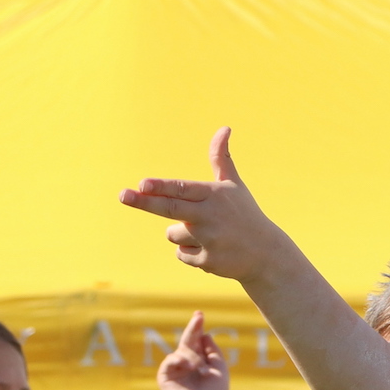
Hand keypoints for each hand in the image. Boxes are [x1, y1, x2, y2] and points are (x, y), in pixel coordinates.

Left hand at [119, 130, 285, 284]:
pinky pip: (181, 254)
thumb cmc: (245, 214)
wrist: (266, 254)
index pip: (181, 189)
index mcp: (213, 195)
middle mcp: (209, 216)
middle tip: (123, 195)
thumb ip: (222, 159)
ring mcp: (208, 239)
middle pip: (169, 209)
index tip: (142, 184)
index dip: (161, 186)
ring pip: (173, 234)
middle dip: (144, 202)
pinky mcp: (207, 261)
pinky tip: (211, 250)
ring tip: (209, 235)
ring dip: (183, 234)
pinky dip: (191, 253)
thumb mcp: (234, 186)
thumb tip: (224, 128)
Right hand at [156, 311, 229, 389]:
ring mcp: (176, 370)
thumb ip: (213, 351)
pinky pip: (170, 360)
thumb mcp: (220, 369)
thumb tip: (205, 335)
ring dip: (193, 357)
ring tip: (202, 370)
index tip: (200, 315)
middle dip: (193, 328)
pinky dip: (180, 360)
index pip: (198, 341)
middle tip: (199, 316)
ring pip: (182, 351)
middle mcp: (187, 363)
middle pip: (188, 341)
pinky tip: (189, 366)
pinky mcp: (165, 377)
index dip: (198, 328)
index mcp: (200, 361)